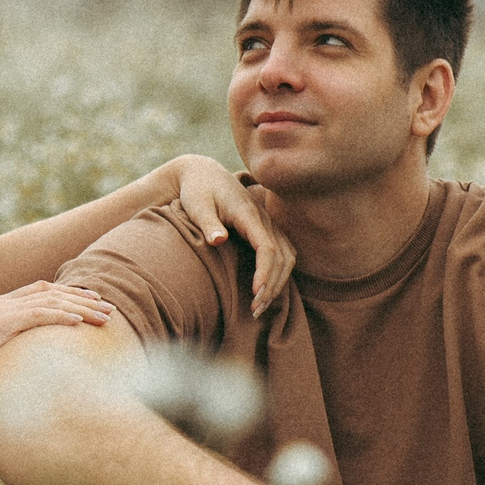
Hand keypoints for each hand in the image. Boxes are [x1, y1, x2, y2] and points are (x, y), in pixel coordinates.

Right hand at [0, 281, 111, 407]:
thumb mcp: (1, 353)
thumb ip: (22, 343)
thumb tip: (49, 354)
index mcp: (0, 306)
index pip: (44, 291)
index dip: (72, 294)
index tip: (97, 304)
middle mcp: (0, 303)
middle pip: (51, 292)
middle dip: (83, 299)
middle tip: (110, 310)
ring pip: (49, 301)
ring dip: (80, 308)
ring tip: (104, 318)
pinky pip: (37, 315)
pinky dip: (60, 316)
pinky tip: (79, 322)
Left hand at [165, 154, 294, 314]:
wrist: (202, 174)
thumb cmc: (197, 191)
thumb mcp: (197, 205)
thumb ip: (208, 223)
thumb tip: (218, 240)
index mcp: (248, 214)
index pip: (267, 248)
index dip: (265, 273)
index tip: (255, 294)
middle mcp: (263, 219)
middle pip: (282, 256)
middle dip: (272, 285)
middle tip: (255, 310)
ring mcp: (267, 224)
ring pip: (287, 256)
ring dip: (278, 282)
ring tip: (260, 306)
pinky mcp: (264, 229)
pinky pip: (283, 253)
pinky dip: (279, 273)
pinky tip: (265, 291)